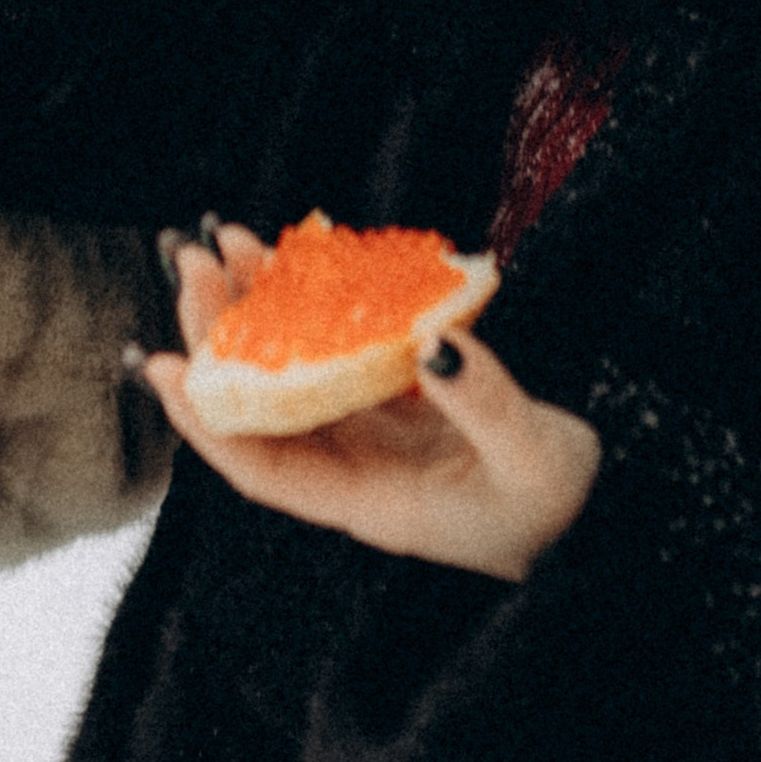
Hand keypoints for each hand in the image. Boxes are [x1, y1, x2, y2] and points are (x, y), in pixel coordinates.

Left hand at [143, 227, 601, 581]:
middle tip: (193, 262)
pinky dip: (312, 310)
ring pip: (292, 373)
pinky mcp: (398, 405)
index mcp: (373, 503)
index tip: (160, 367)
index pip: (264, 470)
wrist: (600, 518)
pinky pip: (335, 354)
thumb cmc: (564, 507)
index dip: (206, 423)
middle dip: (220, 337)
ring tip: (227, 243)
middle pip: (263, 408)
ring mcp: (374, 436)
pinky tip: (298, 263)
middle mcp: (357, 472)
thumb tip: (432, 342)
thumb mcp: (534, 459)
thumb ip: (485, 404)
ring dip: (256, 311)